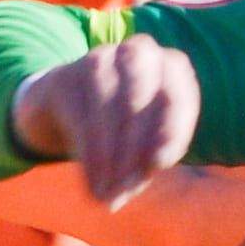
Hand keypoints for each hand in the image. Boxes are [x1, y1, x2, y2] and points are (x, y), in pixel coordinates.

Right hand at [16, 32, 203, 207]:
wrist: (68, 106)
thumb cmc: (123, 129)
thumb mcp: (145, 144)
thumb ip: (148, 161)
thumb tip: (133, 182)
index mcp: (172, 68)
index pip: (178, 97)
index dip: (172, 131)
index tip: (159, 165)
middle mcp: (140, 53)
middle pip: (140, 100)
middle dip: (134, 148)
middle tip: (126, 188)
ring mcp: (101, 58)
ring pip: (108, 108)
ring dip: (109, 156)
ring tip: (107, 192)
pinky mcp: (66, 74)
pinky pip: (80, 117)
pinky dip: (88, 155)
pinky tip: (91, 182)